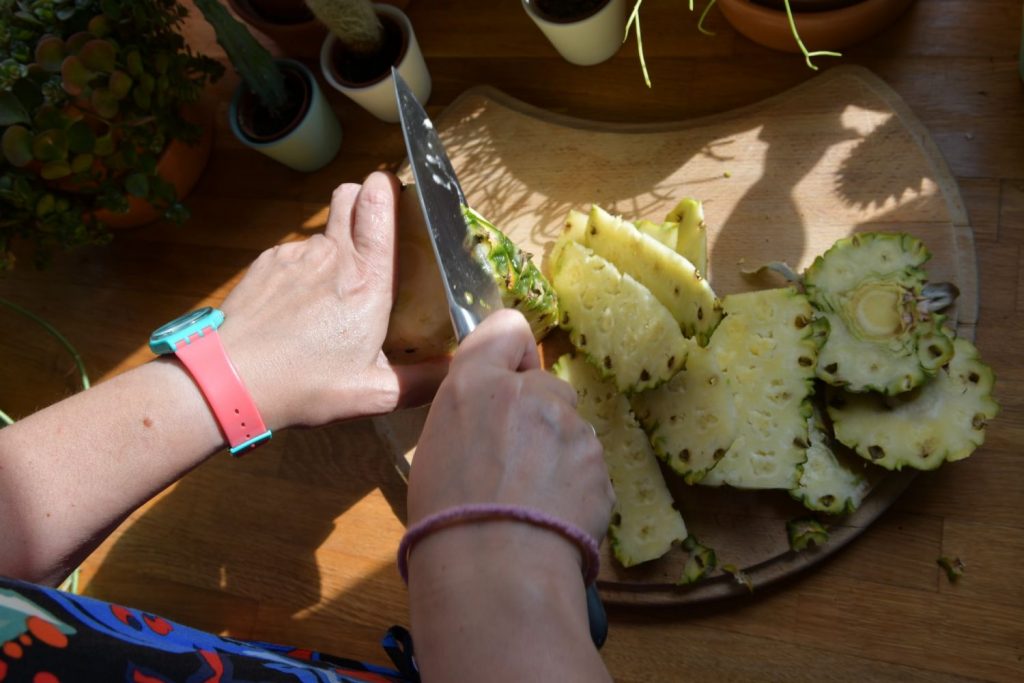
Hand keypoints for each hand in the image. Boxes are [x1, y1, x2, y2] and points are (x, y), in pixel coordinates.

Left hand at [217, 172, 447, 428]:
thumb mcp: (373, 395)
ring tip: (327, 296)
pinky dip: (302, 271)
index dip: (387, 188)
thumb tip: (454, 371)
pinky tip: (295, 308)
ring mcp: (294, 256)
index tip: (395, 192)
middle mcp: (332, 256)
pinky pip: (293, 255)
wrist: (228, 381)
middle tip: (371, 230)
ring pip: (321, 233)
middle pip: (348, 196)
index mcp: (367, 282)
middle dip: (362, 199)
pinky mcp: (265, 264)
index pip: (378, 206)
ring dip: (332, 249)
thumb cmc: (304, 385)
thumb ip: (421, 382)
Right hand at [405, 310, 614, 682]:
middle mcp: (530, 392)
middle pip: (545, 384)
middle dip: (537, 413)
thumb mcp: (436, 450)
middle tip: (514, 461)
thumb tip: (490, 424)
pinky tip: (556, 516)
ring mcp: (572, 426)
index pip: (506, 327)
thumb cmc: (444, 516)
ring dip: (558, 452)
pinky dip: (577, 485)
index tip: (507, 379)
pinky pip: (588, 465)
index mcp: (476, 384)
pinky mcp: (601, 462)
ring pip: (570, 427)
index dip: (510, 352)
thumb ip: (472, 416)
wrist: (496, 569)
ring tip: (534, 500)